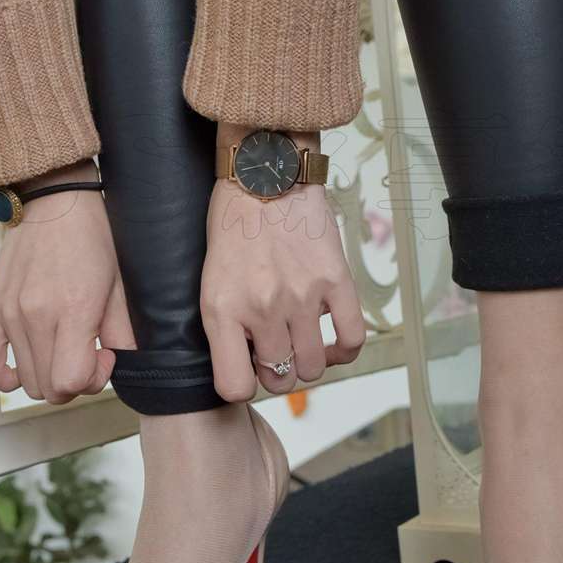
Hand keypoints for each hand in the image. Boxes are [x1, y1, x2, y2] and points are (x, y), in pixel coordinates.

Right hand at [0, 161, 133, 402]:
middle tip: (87, 354)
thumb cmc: (90, 237)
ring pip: (25, 382)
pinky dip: (4, 377)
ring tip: (62, 349)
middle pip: (48, 389)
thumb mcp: (121, 287)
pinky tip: (25, 366)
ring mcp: (10, 314)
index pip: (70, 382)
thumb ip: (122, 334)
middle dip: (74, 382)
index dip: (93, 380)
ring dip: (48, 376)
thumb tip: (119, 364)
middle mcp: (35, 316)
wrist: (56, 202)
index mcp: (72, 310)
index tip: (103, 357)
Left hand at [201, 134, 365, 399]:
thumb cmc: (233, 227)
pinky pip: (352, 340)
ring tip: (301, 341)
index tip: (245, 369)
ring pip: (314, 367)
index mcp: (222, 310)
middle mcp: (262, 308)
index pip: (234, 387)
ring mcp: (302, 297)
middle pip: (279, 379)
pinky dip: (344, 351)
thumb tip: (248, 365)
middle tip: (275, 349)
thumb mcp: (210, 280)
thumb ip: (226, 325)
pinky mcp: (335, 281)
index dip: (242, 384)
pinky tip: (333, 343)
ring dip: (309, 362)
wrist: (265, 176)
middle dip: (277, 371)